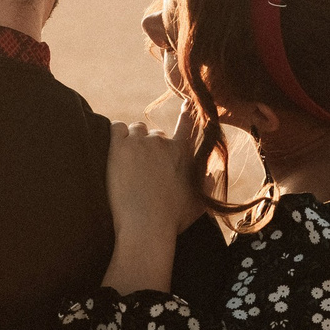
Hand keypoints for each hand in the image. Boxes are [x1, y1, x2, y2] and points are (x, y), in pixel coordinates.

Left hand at [105, 121, 208, 243]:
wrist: (146, 226)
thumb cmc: (173, 220)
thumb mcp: (200, 203)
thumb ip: (209, 184)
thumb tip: (214, 172)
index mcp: (183, 153)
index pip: (187, 124)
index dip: (186, 112)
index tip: (185, 104)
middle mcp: (164, 142)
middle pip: (155, 133)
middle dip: (149, 146)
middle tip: (142, 168)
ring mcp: (141, 142)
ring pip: (136, 129)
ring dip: (132, 141)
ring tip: (127, 163)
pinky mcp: (120, 147)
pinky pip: (116, 128)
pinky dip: (115, 136)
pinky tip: (114, 151)